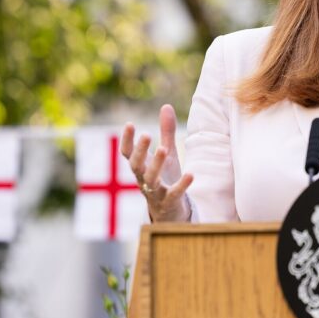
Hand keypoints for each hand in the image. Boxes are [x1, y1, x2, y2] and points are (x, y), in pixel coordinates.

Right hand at [120, 104, 193, 221]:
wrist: (170, 212)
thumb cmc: (166, 178)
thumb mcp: (167, 153)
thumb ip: (166, 132)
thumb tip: (166, 106)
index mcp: (141, 167)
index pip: (128, 153)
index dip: (127, 140)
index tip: (130, 124)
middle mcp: (144, 179)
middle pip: (136, 166)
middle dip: (140, 151)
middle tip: (146, 134)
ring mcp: (156, 192)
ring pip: (151, 179)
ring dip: (156, 164)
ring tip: (164, 149)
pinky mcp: (170, 202)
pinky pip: (174, 194)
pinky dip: (182, 185)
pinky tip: (191, 174)